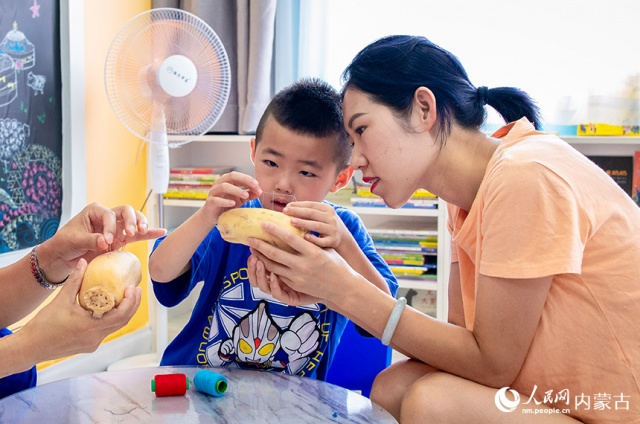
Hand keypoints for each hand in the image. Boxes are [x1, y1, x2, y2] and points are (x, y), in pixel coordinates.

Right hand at [18, 258, 141, 362]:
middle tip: (135, 289)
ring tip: (125, 296)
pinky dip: (110, 318)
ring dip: (122, 311)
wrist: (30, 347)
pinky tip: (108, 307)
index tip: (132, 287)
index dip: (131, 301)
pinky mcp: (88, 345)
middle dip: (132, 304)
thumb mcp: (61, 300)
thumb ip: (75, 280)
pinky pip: (105, 330)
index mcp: (91, 327)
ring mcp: (93, 343)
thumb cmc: (43, 325)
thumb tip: (85, 262)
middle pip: (123, 321)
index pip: (121, 315)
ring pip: (114, 326)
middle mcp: (95, 338)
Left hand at [37, 203, 165, 281]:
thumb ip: (91, 240)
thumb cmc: (65, 244)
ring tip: (142, 231)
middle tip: (130, 232)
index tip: (107, 241)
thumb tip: (106, 242)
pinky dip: (148, 233)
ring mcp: (116, 227)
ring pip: (134, 220)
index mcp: (95, 211)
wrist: (62, 256)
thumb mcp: (74, 240)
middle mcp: (108, 216)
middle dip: (130, 221)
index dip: (110, 227)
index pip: (109, 215)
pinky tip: (161, 232)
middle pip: (126, 211)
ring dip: (140, 224)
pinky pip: (137, 235)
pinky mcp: (121, 239)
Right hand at [200, 172, 261, 225]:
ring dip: (236, 190)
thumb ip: (250, 194)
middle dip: (244, 180)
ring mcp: (213, 192)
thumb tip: (260, 191)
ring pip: (223, 187)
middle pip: (231, 176)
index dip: (248, 179)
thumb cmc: (227, 204)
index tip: (257, 185)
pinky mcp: (210, 202)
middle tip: (254, 185)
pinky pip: (216, 200)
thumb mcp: (241, 199)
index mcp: (227, 181)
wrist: (214, 216)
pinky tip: (233, 203)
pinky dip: (225, 201)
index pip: (238, 176)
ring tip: (246, 195)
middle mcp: (219, 184)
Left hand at [247, 222, 355, 303]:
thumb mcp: (324, 248)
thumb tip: (294, 229)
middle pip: (275, 253)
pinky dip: (268, 268)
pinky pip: (278, 275)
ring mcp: (298, 277)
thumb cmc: (336, 264)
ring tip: (253, 249)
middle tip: (250, 237)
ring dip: (260, 257)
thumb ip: (309, 241)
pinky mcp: (295, 286)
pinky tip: (262, 261)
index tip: (263, 223)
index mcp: (312, 252)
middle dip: (260, 245)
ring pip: (273, 266)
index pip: (289, 238)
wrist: (342, 288)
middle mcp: (303, 265)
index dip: (274, 230)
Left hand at [284, 202, 352, 251]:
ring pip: (316, 225)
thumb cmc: (326, 225)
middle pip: (312, 213)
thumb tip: (288, 208)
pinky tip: (305, 237)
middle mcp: (331, 217)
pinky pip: (322, 240)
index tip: (286, 207)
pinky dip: (314, 239)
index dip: (298, 205)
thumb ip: (309, 212)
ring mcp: (333, 229)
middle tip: (285, 212)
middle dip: (297, 212)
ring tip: (291, 222)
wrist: (343, 239)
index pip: (311, 205)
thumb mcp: (321, 216)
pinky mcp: (333, 240)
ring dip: (303, 223)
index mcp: (327, 209)